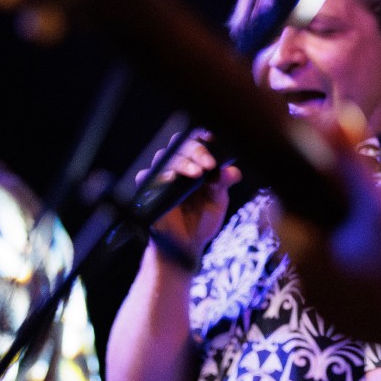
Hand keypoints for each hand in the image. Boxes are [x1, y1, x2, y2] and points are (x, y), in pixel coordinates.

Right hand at [140, 130, 241, 258]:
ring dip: (182, 163)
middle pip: (180, 144)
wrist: (187, 245)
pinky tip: (173, 179)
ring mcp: (161, 177)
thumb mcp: (218, 200)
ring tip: (198, 173)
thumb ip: (223, 183)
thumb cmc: (202, 219)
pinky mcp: (148, 191)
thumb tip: (232, 170)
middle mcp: (176, 166)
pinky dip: (161, 176)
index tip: (214, 138)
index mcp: (194, 163)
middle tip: (209, 164)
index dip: (203, 135)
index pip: (195, 140)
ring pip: (165, 157)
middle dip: (196, 150)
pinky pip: (147, 176)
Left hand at [278, 129, 380, 355]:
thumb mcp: (379, 205)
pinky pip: (336, 287)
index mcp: (303, 255)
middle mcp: (304, 285)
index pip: (278, 211)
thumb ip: (350, 161)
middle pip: (301, 236)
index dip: (301, 190)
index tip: (328, 181)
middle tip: (360, 206)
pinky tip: (380, 265)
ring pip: (319, 262)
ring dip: (337, 244)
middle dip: (324, 216)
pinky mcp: (343, 324)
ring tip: (374, 235)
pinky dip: (350, 271)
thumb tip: (332, 115)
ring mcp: (323, 309)